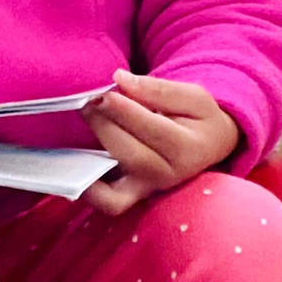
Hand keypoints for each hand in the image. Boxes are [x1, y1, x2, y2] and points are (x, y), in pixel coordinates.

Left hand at [82, 71, 239, 215]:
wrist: (209, 146)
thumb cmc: (199, 118)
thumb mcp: (193, 96)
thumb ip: (159, 89)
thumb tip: (120, 79)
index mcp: (188, 149)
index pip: (150, 128)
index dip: (123, 110)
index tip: (104, 92)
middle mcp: (167, 175)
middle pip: (127, 154)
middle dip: (103, 126)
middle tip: (88, 102)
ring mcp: (148, 189)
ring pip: (114, 189)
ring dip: (88, 163)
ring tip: (79, 134)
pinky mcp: (132, 196)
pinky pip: (106, 202)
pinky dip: (88, 191)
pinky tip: (72, 165)